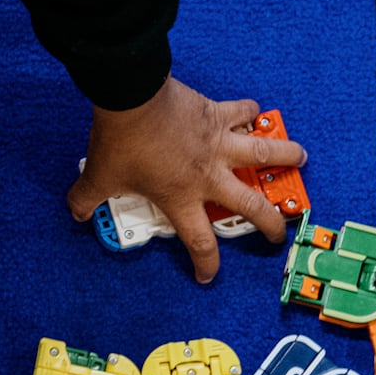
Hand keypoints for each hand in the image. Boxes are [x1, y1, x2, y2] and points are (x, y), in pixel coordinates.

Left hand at [66, 76, 306, 282]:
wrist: (132, 98)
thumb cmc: (121, 142)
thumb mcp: (99, 177)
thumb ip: (87, 198)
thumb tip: (75, 211)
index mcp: (181, 198)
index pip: (199, 242)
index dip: (206, 264)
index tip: (207, 276)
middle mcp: (208, 176)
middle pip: (251, 206)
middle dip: (271, 223)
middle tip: (282, 231)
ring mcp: (218, 144)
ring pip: (264, 155)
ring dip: (285, 157)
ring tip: (300, 159)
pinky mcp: (218, 114)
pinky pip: (243, 112)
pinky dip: (252, 112)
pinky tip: (258, 113)